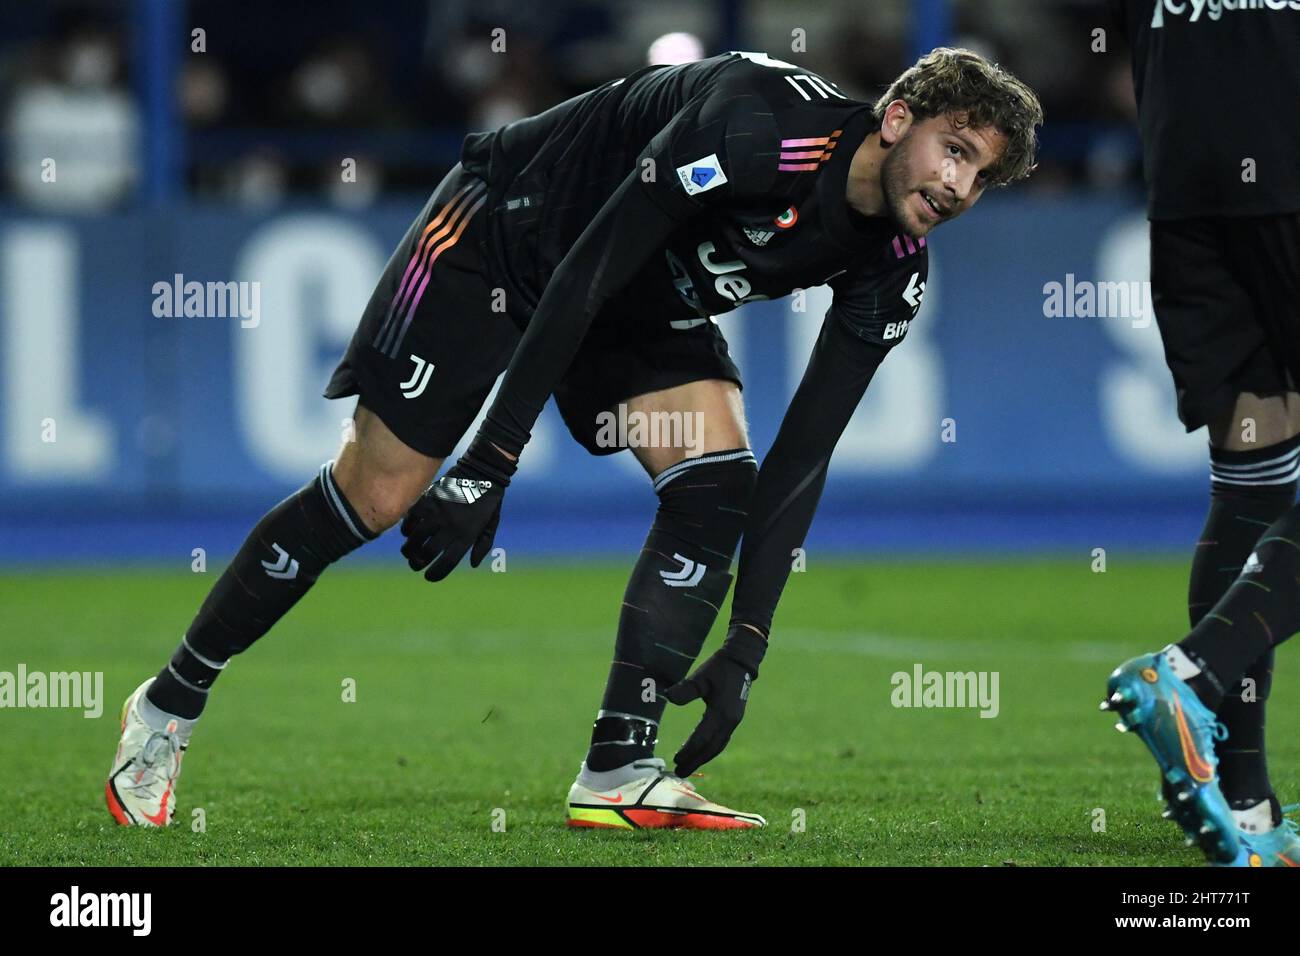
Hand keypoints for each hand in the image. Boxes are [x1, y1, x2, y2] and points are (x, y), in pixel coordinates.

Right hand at [400, 438, 513, 581]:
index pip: (447, 562)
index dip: (436, 573)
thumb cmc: (488, 499)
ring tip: (408, 551)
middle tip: (415, 564)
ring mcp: (438, 513)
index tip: (429, 577)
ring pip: (415, 538)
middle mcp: (451, 526)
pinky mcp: (428, 500)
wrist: (481, 470)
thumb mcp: (490, 524)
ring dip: (409, 548)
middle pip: (427, 553)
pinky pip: (411, 519)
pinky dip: (407, 527)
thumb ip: (482, 545)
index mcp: (467, 535)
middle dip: (417, 563)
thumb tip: (473, 565)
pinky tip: (409, 531)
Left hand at [664, 624, 767, 776]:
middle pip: (711, 748)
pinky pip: (721, 740)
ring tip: (688, 766)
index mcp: (721, 712)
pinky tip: (701, 752)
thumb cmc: (719, 667)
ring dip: (703, 758)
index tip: (676, 759)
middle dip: (695, 760)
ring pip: (717, 746)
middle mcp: (729, 721)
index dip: (689, 750)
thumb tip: (668, 697)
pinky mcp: (733, 719)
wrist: (741, 662)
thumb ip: (686, 689)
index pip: (702, 737)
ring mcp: (733, 721)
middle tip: (680, 772)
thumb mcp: (701, 676)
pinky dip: (710, 749)